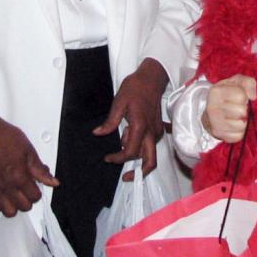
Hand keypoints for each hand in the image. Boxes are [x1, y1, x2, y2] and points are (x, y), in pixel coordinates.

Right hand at [0, 103, 57, 216]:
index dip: (38, 191)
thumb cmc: (7, 139)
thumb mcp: (30, 152)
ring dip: (15, 206)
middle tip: (27, 189)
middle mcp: (7, 186)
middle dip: (29, 199)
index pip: (35, 197)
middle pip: (24, 207)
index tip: (35, 184)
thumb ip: (41, 171)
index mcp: (20, 177)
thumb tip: (53, 182)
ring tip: (16, 195)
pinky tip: (3, 197)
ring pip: (9, 212)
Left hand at [94, 58, 167, 177]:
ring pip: (149, 154)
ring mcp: (157, 132)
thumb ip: (109, 122)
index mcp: (141, 126)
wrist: (151, 79)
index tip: (108, 157)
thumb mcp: (118, 103)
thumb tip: (98, 133)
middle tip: (126, 177)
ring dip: (137, 155)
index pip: (131, 153)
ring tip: (123, 141)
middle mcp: (152, 132)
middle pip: (150, 162)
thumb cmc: (135, 88)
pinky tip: (129, 133)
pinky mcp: (159, 129)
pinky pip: (150, 145)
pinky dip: (140, 146)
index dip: (118, 159)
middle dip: (138, 173)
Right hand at [204, 75, 256, 142]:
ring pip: (241, 125)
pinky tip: (233, 125)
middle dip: (243, 110)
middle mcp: (212, 107)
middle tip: (238, 108)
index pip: (241, 96)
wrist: (211, 112)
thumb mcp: (237, 83)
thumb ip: (248, 83)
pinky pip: (238, 136)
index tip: (239, 98)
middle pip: (241, 112)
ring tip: (236, 117)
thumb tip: (253, 96)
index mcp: (216, 92)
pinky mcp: (218, 134)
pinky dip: (239, 132)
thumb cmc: (227, 95)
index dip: (244, 97)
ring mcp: (214, 122)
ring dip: (243, 121)